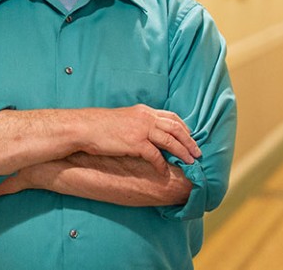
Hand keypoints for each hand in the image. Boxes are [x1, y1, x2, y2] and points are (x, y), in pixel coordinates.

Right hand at [81, 104, 200, 174]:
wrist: (84, 128)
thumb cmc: (100, 125)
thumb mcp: (123, 119)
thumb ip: (137, 123)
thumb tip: (146, 133)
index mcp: (143, 111)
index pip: (171, 116)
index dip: (184, 128)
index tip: (190, 137)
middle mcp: (145, 117)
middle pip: (176, 128)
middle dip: (189, 141)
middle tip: (198, 153)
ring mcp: (141, 129)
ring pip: (171, 141)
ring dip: (183, 152)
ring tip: (190, 163)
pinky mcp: (135, 143)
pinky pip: (156, 155)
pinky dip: (162, 165)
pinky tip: (164, 172)